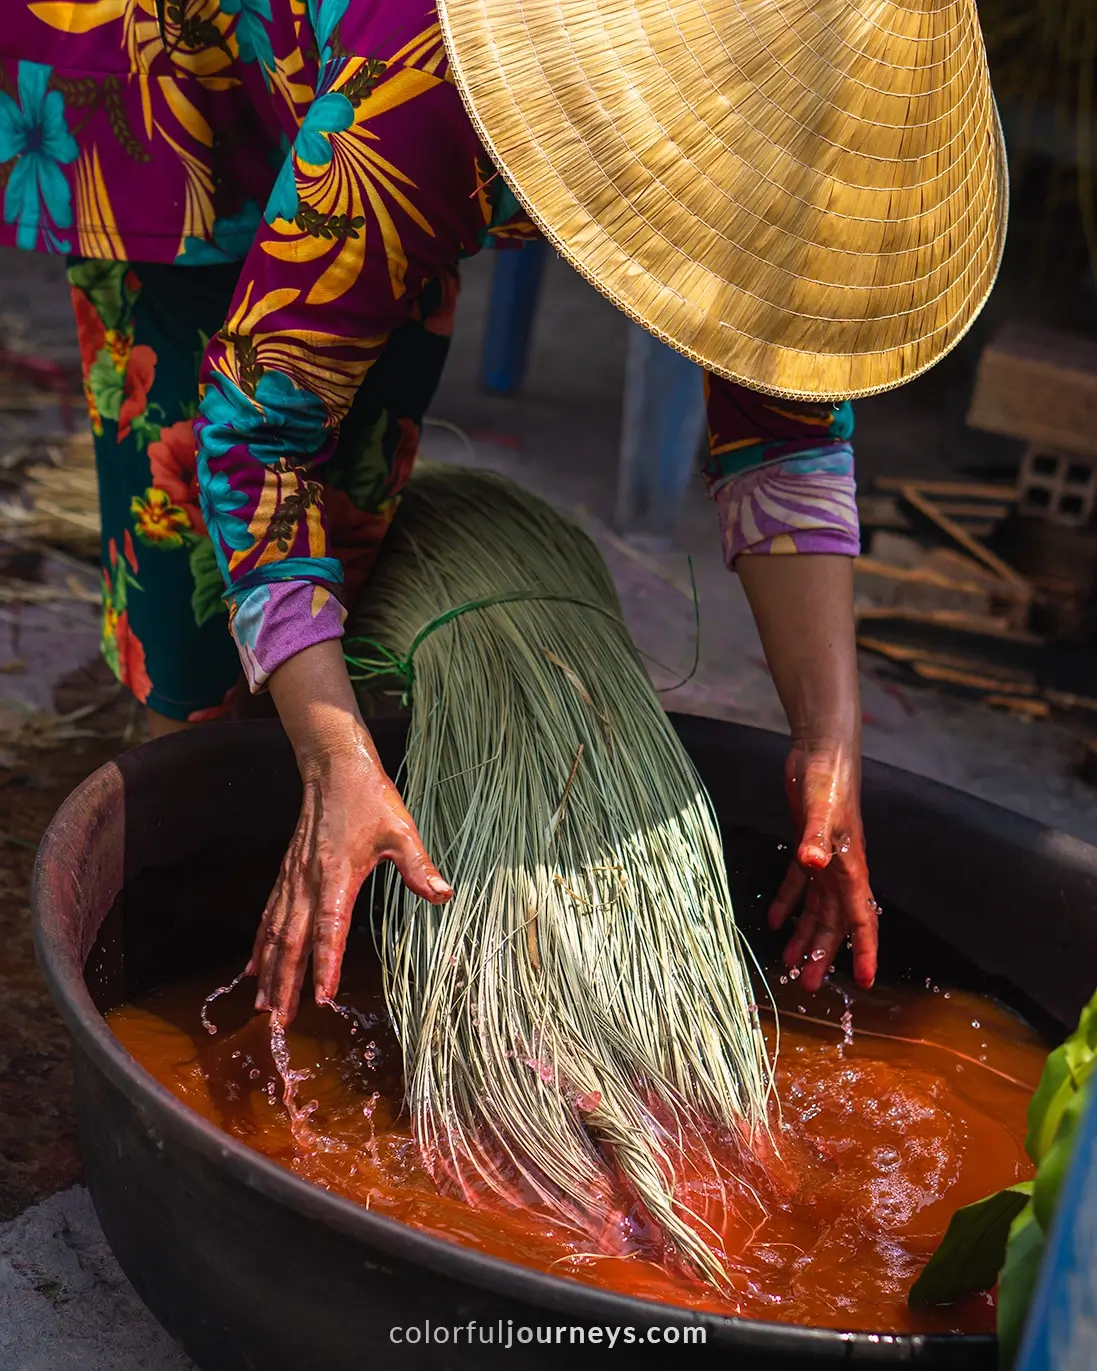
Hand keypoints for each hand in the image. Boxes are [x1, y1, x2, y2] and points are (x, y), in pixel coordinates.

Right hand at [248, 734, 451, 1021]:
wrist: (334, 767)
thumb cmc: (369, 798)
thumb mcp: (401, 829)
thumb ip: (418, 865)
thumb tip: (442, 893)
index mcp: (336, 874)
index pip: (329, 928)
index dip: (325, 963)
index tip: (323, 996)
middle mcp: (308, 881)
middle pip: (292, 941)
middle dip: (286, 983)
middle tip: (281, 1021)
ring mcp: (293, 878)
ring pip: (275, 932)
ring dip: (268, 970)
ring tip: (263, 1006)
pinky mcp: (288, 873)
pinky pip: (269, 915)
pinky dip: (260, 944)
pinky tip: (254, 967)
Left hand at [768, 740, 877, 993]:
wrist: (821, 753)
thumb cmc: (828, 781)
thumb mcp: (819, 812)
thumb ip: (816, 840)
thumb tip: (814, 865)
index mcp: (851, 869)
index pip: (862, 919)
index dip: (865, 951)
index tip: (866, 982)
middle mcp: (842, 870)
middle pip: (836, 923)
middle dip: (824, 954)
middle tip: (806, 984)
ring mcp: (825, 860)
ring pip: (818, 909)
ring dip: (806, 936)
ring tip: (790, 963)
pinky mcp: (807, 848)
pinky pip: (800, 886)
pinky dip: (788, 904)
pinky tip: (774, 921)